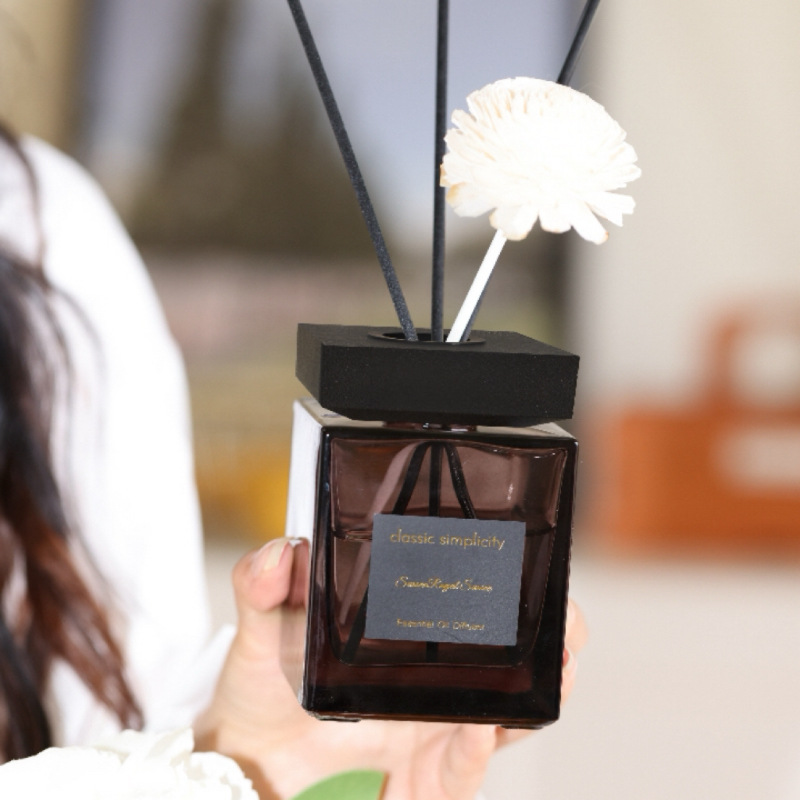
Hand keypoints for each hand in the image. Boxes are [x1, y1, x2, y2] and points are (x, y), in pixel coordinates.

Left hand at [194, 538, 586, 799]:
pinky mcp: (421, 779)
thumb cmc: (269, 677)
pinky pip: (460, 774)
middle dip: (558, 649)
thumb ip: (262, 584)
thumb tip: (281, 553)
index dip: (524, 594)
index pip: (485, 607)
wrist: (250, 751)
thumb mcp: (264, 625)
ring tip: (548, 676)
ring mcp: (434, 731)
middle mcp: (439, 679)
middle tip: (564, 637)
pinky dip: (473, 754)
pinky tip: (477, 730)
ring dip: (534, 703)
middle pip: (520, 664)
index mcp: (414, 631)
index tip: (538, 574)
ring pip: (509, 721)